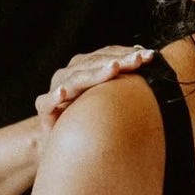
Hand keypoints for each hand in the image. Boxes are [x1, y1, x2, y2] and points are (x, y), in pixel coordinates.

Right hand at [35, 45, 155, 128]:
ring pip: (76, 78)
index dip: (127, 53)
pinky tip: (63, 93)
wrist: (64, 141)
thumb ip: (125, 83)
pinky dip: (55, 96)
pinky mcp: (44, 109)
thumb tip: (150, 64)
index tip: (149, 55)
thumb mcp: (110, 98)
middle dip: (118, 60)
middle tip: (138, 59)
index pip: (108, 56)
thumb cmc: (91, 116)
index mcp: (86, 68)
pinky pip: (48, 102)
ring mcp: (56, 89)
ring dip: (94, 73)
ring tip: (113, 68)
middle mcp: (70, 74)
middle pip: (94, 64)